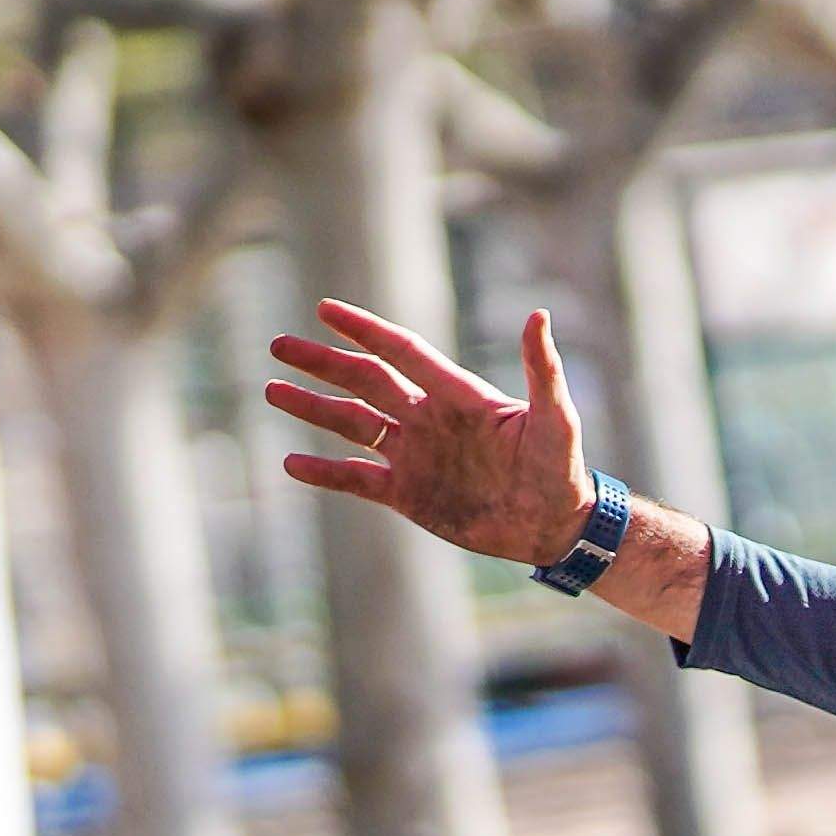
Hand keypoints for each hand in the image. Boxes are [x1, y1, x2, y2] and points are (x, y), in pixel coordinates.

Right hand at [272, 300, 593, 569]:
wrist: (557, 526)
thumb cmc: (563, 468)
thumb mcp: (557, 418)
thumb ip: (542, 370)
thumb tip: (538, 315)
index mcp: (458, 396)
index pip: (402, 352)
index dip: (365, 330)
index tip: (326, 310)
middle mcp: (429, 419)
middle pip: (365, 382)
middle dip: (322, 363)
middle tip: (279, 345)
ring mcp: (416, 456)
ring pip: (353, 424)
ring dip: (313, 407)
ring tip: (273, 389)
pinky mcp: (410, 494)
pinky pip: (358, 479)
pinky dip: (325, 472)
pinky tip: (291, 463)